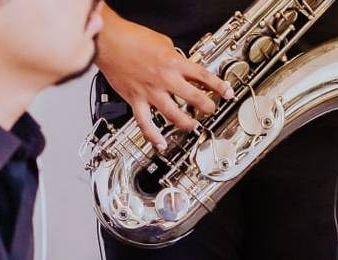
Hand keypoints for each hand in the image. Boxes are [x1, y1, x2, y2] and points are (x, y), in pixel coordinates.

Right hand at [96, 5, 234, 149]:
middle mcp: (165, 79)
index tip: (227, 92)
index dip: (219, 86)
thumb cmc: (132, 38)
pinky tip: (159, 144)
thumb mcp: (162, 42)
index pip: (203, 76)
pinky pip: (145, 123)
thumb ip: (173, 56)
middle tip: (210, 110)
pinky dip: (153, 136)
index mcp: (174, 62)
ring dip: (186, 123)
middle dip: (207, 106)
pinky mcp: (135, 100)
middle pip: (194, 98)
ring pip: (174, 114)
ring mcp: (151, 92)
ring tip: (192, 126)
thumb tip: (179, 63)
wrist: (110, 41)